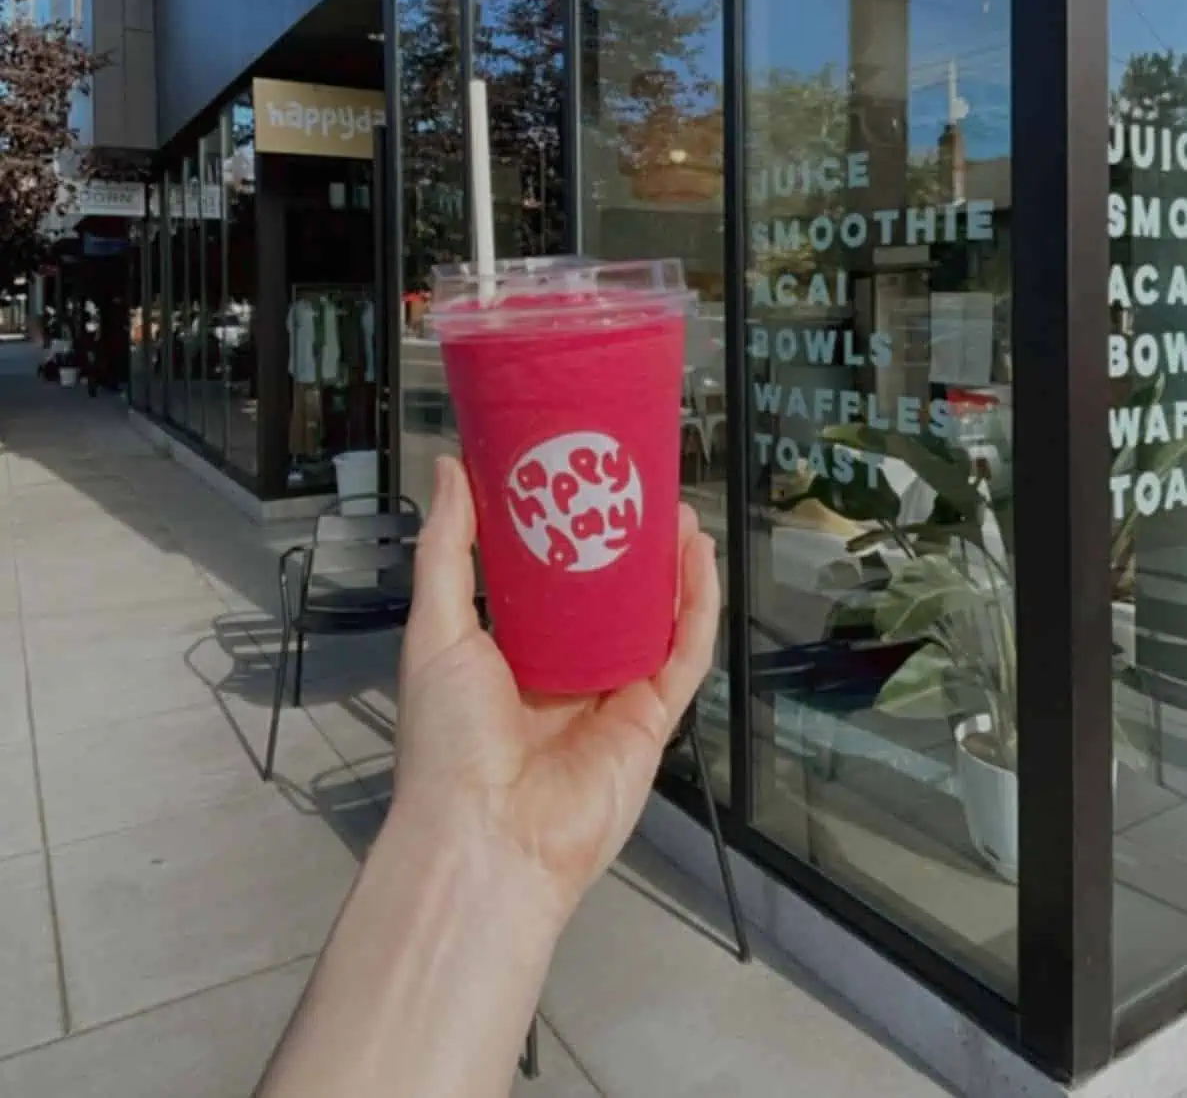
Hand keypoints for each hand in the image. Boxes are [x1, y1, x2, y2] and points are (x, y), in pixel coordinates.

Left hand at [391, 456, 719, 925]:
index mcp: (510, 654)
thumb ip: (448, 549)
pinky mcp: (652, 721)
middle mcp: (566, 673)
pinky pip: (684, 655)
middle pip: (611, 597)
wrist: (486, 837)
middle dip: (628, 544)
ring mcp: (613, 697)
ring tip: (679, 511)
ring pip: (655, 620)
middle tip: (641, 488)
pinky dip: (696, 606)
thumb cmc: (448, 738)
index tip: (580, 478)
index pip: (549, 582)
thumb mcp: (436, 629)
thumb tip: (450, 467)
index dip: (569, 530)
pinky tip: (700, 558)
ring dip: (671, 567)